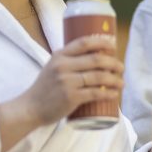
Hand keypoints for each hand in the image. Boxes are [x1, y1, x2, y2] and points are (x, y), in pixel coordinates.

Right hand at [0, 34, 122, 151]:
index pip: (84, 43)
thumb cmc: (44, 89)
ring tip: (121, 82)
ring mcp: (67, 82)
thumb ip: (67, 61)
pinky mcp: (71, 97)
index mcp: (59, 55)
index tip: (113, 46)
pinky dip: (108, 93)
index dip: (102, 43)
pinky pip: (95, 93)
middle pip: (96, 60)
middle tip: (121, 68)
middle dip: (113, 63)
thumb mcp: (52, 68)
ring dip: (114, 79)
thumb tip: (93, 57)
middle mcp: (63, 66)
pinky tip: (114, 94)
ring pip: (98, 77)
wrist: (30, 108)